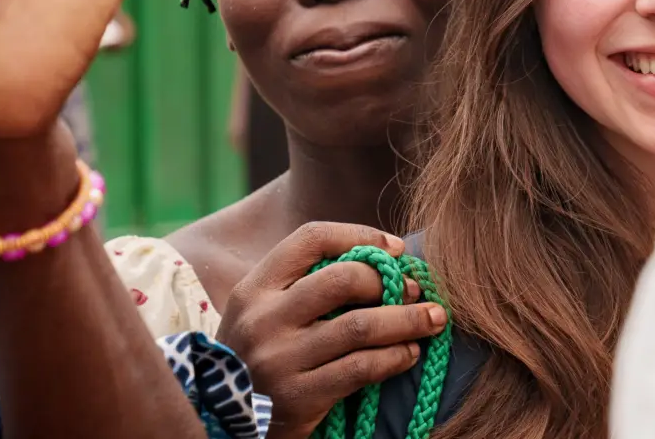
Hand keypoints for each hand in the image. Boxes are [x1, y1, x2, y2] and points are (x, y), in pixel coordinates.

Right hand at [218, 222, 448, 437]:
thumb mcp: (261, 315)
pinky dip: (395, 357)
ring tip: (431, 319)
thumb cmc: (255, 358)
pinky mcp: (298, 398)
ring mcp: (279, 360)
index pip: (311, 238)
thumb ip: (303, 286)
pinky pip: (361, 368)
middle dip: (390, 280)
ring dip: (407, 320)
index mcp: (253, 289)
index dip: (360, 235)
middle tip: (415, 289)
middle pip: (343, 279)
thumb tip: (382, 259)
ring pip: (360, 326)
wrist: (223, 422)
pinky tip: (409, 353)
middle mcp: (263, 320)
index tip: (394, 249)